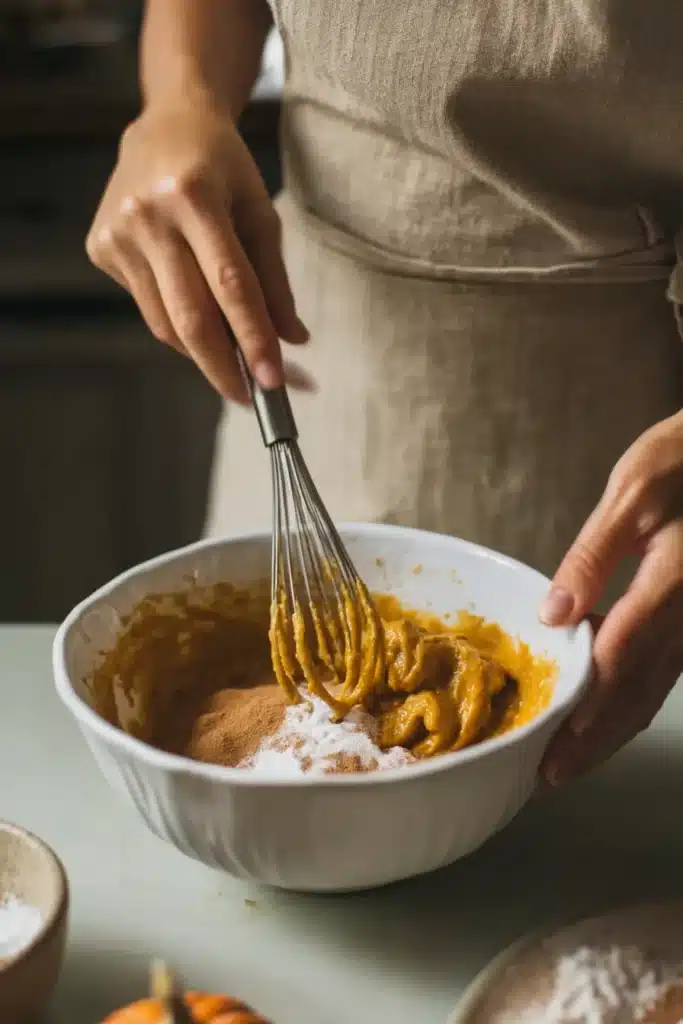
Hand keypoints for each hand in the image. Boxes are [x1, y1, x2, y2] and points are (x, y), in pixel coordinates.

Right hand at [86, 96, 308, 400]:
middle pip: (190, 316)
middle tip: (249, 397)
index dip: (253, 338)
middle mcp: (148, 214)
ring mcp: (117, 233)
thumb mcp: (260, 212)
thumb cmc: (223, 168)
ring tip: (233, 363)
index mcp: (193, 195)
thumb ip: (275, 280)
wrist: (166, 123)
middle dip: (223, 367)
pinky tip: (196, 310)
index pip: (230, 285)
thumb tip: (292, 341)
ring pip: (165, 322)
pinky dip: (178, 324)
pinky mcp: (101, 248)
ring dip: (203, 353)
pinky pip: (149, 307)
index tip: (273, 381)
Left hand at [539, 410, 682, 785]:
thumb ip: (593, 555)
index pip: (622, 659)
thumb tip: (554, 613)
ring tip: (570, 763)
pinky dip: (632, 703)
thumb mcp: (631, 493)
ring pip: (654, 691)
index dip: (588, 708)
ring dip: (611, 732)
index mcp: (671, 584)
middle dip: (594, 740)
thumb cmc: (681, 463)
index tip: (555, 744)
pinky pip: (664, 672)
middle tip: (552, 777)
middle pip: (638, 691)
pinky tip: (605, 719)